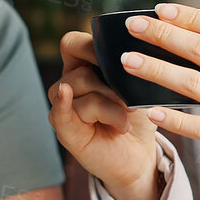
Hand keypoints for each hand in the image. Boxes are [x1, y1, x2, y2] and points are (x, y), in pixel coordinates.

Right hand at [47, 28, 162, 199]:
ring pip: (76, 87)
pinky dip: (64, 102)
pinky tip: (65, 94)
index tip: (120, 56)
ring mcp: (64, 106)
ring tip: (126, 119)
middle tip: (130, 100)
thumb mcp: (140, 87)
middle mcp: (69, 83)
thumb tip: (134, 53)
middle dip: (109, 81)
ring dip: (109, 105)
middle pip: (79, 68)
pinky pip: (59, 110)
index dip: (91, 45)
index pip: (73, 43)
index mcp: (84, 66)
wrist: (140, 155)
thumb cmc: (139, 117)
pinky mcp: (64, 129)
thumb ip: (131, 68)